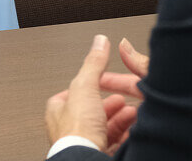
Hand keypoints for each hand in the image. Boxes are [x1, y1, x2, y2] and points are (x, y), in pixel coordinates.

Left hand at [46, 34, 141, 152]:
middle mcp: (68, 128)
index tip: (106, 82)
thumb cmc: (76, 132)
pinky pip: (113, 143)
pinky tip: (133, 130)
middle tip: (123, 99)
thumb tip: (99, 42)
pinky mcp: (96, 154)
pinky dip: (125, 135)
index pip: (75, 93)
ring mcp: (82, 143)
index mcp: (58, 111)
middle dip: (110, 104)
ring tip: (133, 112)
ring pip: (104, 127)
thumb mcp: (85, 87)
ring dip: (120, 118)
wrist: (86, 158)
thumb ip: (93, 64)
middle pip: (92, 110)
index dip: (93, 85)